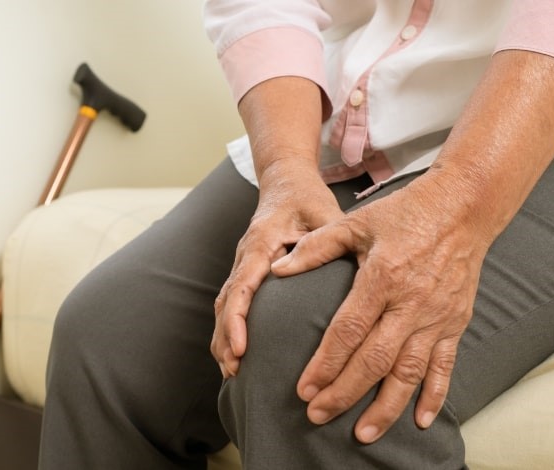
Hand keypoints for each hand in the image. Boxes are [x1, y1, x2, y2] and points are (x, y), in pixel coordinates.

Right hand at [212, 159, 343, 377]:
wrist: (286, 181)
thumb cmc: (307, 197)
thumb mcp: (324, 213)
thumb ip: (326, 239)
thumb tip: (330, 270)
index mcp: (260, 244)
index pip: (241, 286)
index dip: (237, 319)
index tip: (240, 347)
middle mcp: (245, 256)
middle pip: (225, 302)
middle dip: (225, 338)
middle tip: (234, 371)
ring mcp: (242, 265)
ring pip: (223, 306)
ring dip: (223, 338)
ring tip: (232, 372)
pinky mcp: (247, 272)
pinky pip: (231, 303)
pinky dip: (228, 330)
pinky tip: (236, 354)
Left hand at [271, 179, 489, 443]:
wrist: (464, 206)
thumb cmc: (404, 212)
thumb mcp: (356, 223)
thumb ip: (316, 248)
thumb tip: (277, 270)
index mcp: (383, 277)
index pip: (348, 331)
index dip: (325, 363)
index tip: (304, 388)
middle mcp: (412, 302)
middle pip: (375, 360)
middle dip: (345, 393)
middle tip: (318, 415)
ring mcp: (437, 316)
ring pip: (410, 372)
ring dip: (386, 407)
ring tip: (363, 434)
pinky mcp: (456, 322)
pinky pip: (445, 366)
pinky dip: (435, 396)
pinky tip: (420, 422)